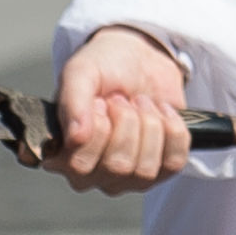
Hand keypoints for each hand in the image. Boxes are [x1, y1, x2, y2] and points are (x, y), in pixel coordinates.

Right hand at [53, 25, 195, 194]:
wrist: (142, 57)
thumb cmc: (104, 68)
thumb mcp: (81, 72)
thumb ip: (72, 101)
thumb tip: (76, 137)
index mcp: (61, 155)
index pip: (80, 164)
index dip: (98, 128)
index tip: (99, 101)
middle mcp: (91, 174)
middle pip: (117, 166)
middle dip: (126, 120)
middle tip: (121, 99)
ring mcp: (126, 178)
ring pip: (146, 169)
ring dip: (149, 124)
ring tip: (140, 103)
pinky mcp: (160, 170)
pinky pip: (174, 163)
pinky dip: (172, 129)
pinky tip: (160, 113)